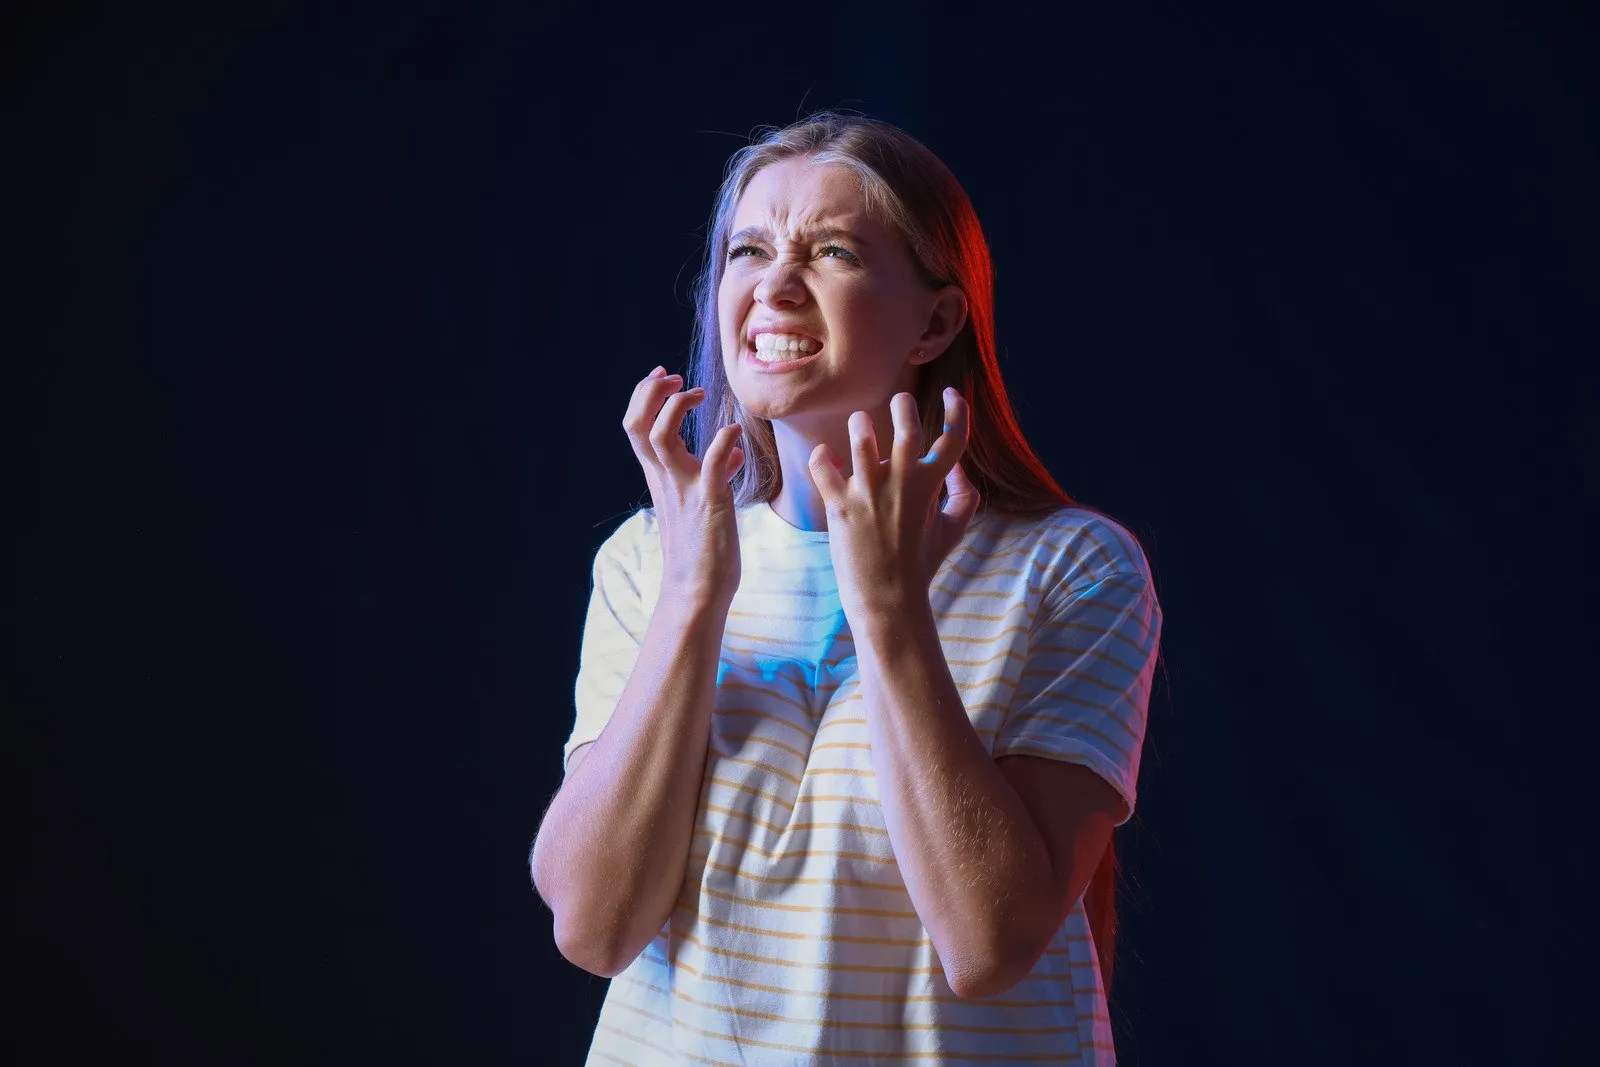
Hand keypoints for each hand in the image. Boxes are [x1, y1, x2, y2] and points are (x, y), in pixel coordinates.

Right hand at [621, 367, 745, 610]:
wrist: (698, 591)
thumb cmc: (703, 550)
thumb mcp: (703, 504)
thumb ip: (714, 474)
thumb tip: (735, 453)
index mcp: (659, 477)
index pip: (636, 425)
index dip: (645, 395)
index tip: (666, 378)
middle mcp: (665, 479)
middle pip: (636, 423)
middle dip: (652, 391)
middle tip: (676, 378)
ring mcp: (684, 489)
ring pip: (659, 435)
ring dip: (678, 405)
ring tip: (700, 395)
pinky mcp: (709, 502)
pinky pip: (713, 462)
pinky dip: (724, 440)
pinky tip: (737, 434)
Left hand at [806, 388, 980, 618]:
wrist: (888, 599)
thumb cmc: (920, 563)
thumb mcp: (953, 529)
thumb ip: (965, 495)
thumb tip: (958, 465)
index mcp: (932, 486)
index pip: (954, 437)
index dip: (957, 409)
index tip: (950, 394)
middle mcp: (902, 483)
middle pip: (906, 424)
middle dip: (902, 404)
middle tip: (899, 403)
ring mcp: (869, 493)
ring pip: (861, 437)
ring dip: (860, 424)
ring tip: (861, 425)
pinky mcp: (840, 505)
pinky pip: (823, 466)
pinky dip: (822, 457)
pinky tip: (828, 458)